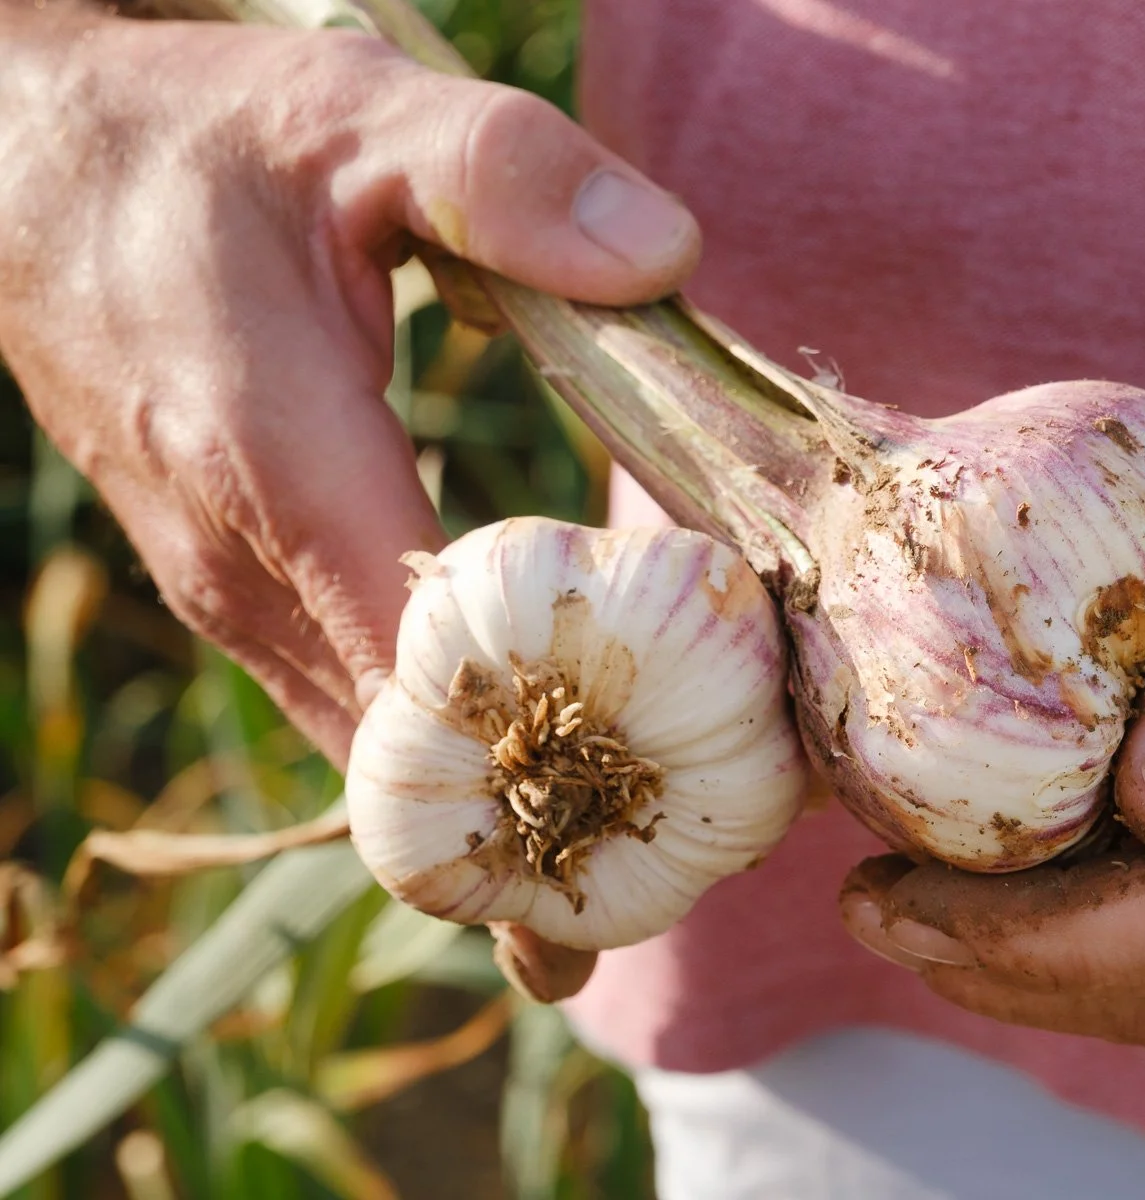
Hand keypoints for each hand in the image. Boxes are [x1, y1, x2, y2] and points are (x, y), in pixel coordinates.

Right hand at [0, 7, 699, 764]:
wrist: (20, 174)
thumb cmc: (191, 145)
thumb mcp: (354, 118)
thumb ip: (507, 180)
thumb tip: (664, 256)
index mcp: (283, 470)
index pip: (437, 671)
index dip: (563, 715)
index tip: (674, 733)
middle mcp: (242, 569)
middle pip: (414, 741)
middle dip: (545, 758)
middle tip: (678, 779)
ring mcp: (224, 595)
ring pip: (373, 742)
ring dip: (495, 755)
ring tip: (627, 757)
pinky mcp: (226, 593)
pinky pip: (344, 700)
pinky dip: (437, 722)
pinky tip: (532, 699)